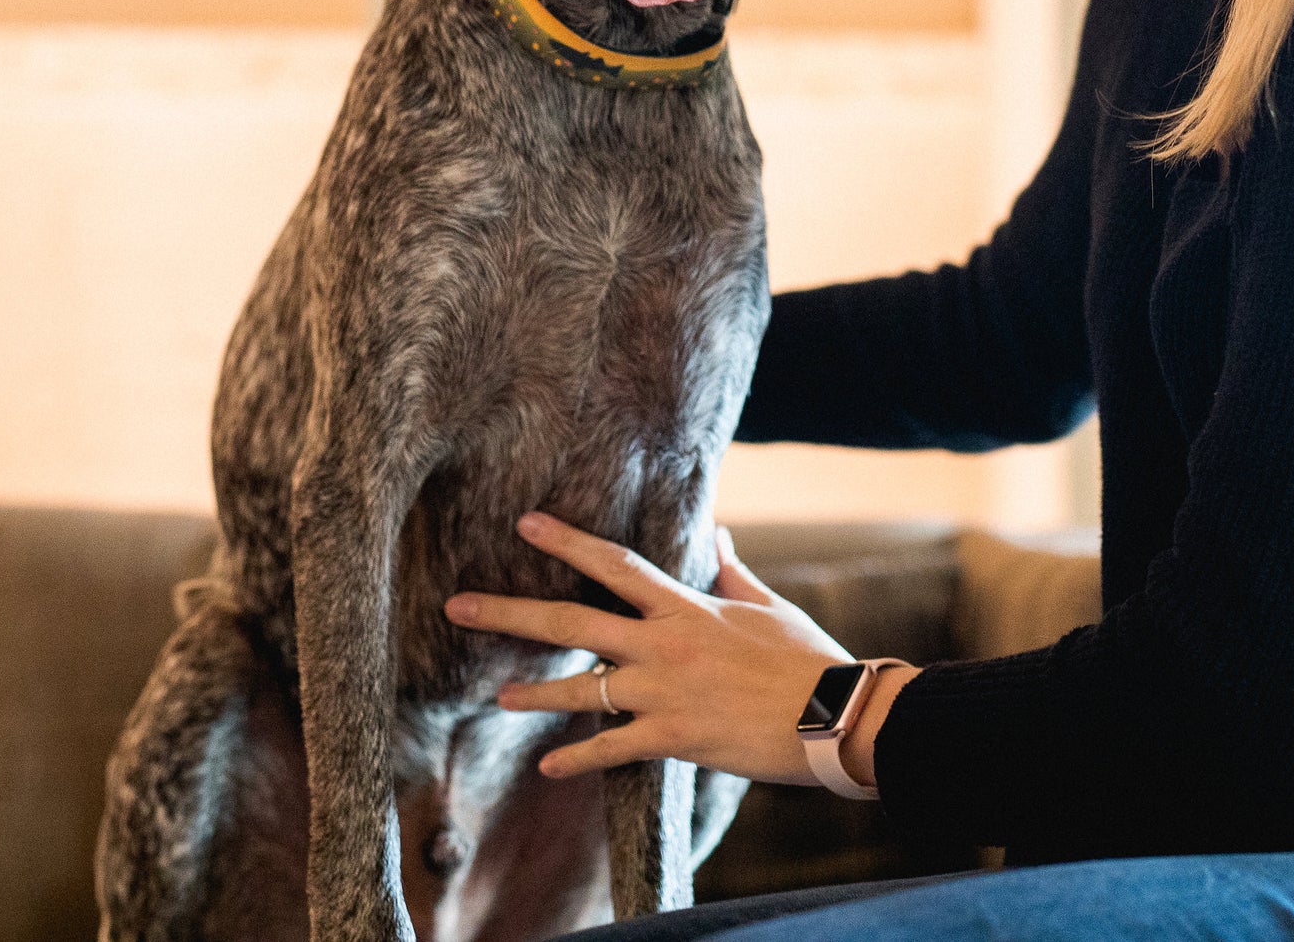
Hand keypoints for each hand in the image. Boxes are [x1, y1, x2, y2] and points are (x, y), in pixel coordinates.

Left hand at [444, 511, 914, 786]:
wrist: (834, 716)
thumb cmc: (806, 658)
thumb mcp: (765, 606)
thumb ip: (731, 570)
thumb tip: (717, 532)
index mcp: (684, 606)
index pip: (614, 565)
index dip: (566, 542)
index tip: (524, 524)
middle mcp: (664, 645)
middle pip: (572, 624)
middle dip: (511, 616)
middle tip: (459, 606)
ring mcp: (664, 693)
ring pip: (582, 691)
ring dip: (535, 694)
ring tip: (496, 697)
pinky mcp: (674, 737)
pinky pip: (614, 750)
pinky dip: (579, 761)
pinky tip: (548, 769)